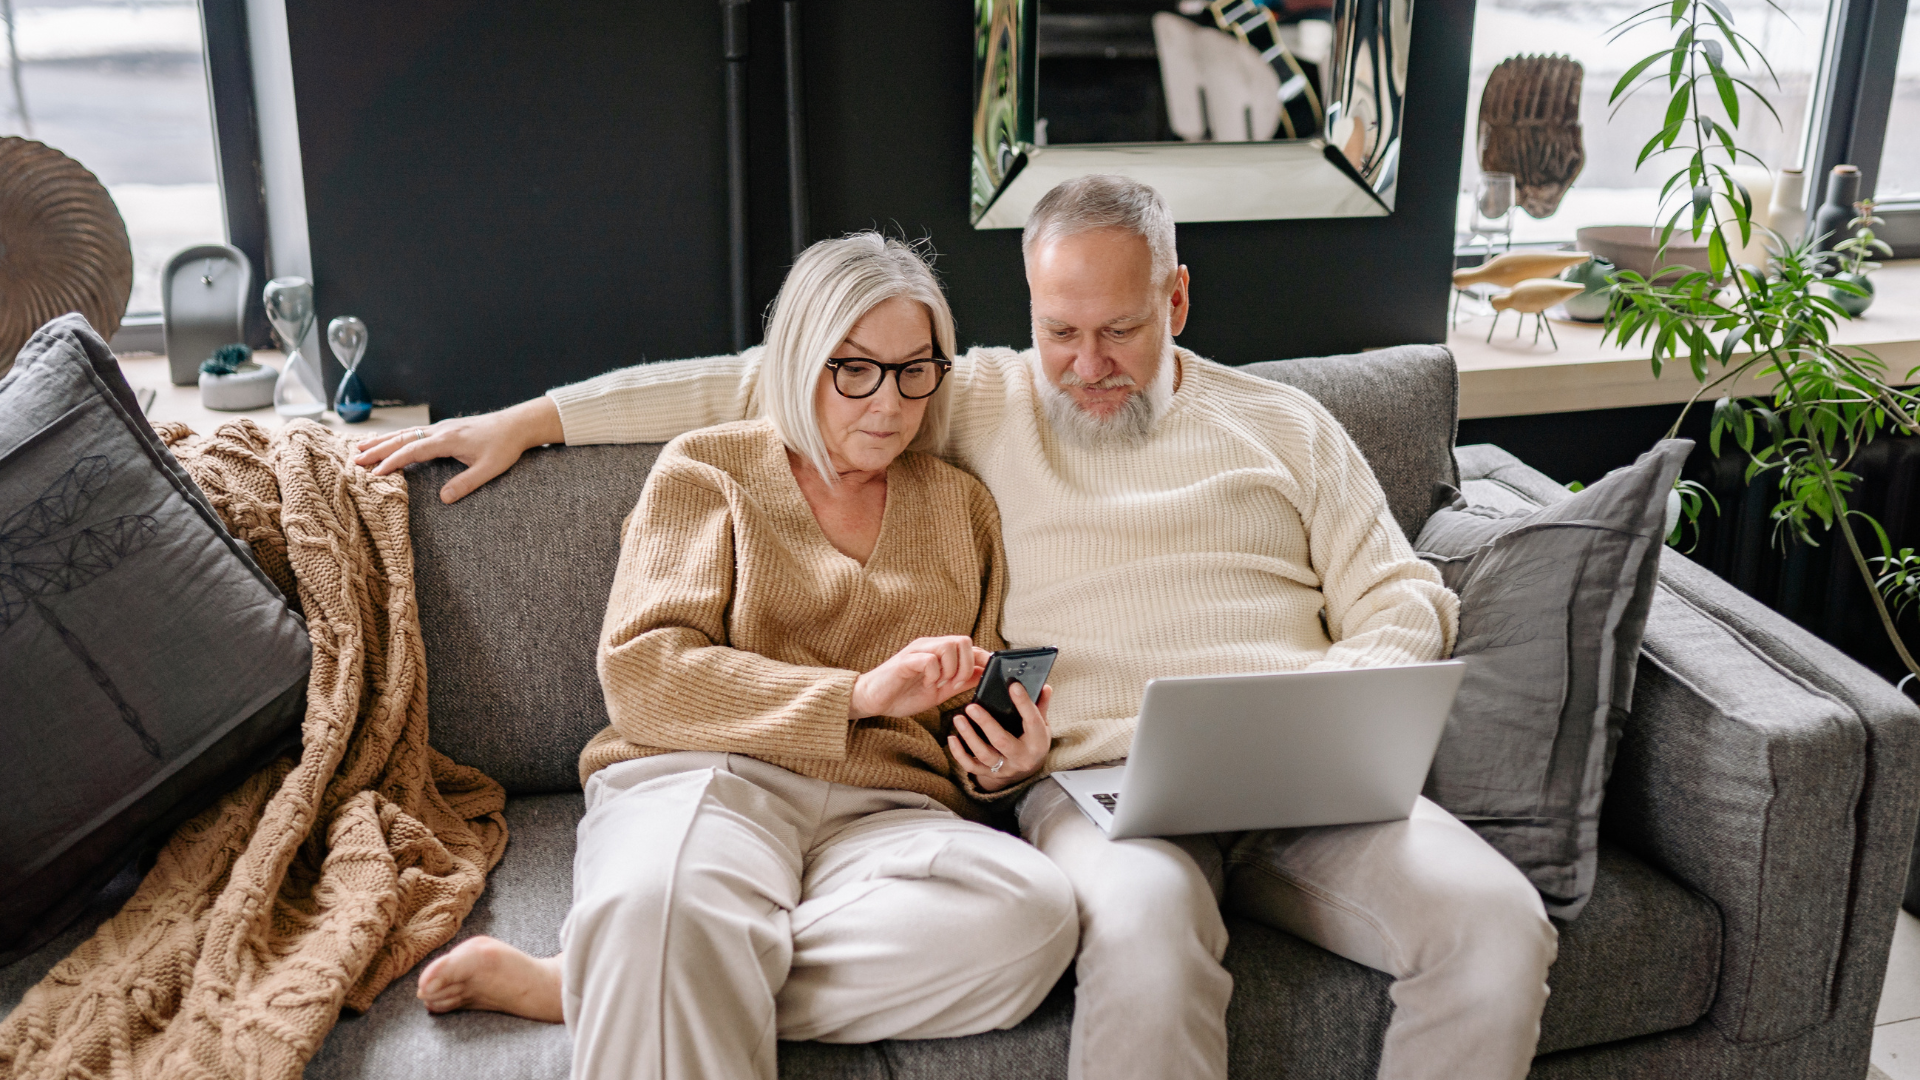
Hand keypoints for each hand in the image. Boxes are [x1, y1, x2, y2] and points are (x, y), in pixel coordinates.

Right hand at [353, 397, 563, 503]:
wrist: (516, 425)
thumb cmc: (504, 447)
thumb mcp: (489, 469)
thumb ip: (466, 484)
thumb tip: (443, 499)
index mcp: (447, 440)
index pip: (412, 451)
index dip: (392, 462)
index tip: (375, 474)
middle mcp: (439, 431)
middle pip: (401, 439)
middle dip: (377, 450)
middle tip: (354, 461)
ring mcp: (440, 428)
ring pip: (405, 433)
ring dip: (382, 441)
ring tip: (360, 449)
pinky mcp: (444, 429)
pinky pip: (414, 432)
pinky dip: (397, 437)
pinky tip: (389, 442)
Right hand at [851, 637, 989, 719]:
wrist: (873, 700)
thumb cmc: (903, 694)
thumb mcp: (940, 691)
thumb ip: (961, 682)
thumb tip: (984, 675)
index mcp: (939, 652)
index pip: (970, 646)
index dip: (983, 659)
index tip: (988, 675)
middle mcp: (930, 646)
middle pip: (964, 641)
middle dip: (966, 667)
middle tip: (954, 684)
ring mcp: (917, 651)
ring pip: (949, 646)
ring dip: (950, 670)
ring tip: (939, 685)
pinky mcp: (905, 661)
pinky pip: (930, 659)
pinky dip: (934, 675)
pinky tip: (926, 685)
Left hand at [950, 682, 1051, 792]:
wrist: (1027, 771)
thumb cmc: (1033, 741)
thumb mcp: (1041, 726)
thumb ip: (1040, 707)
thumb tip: (1045, 686)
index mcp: (1038, 743)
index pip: (1032, 721)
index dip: (1023, 703)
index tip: (1013, 685)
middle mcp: (1022, 758)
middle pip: (1002, 741)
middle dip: (986, 723)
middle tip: (971, 707)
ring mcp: (1005, 768)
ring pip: (984, 754)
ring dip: (969, 736)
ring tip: (958, 718)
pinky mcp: (990, 774)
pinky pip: (971, 766)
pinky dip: (959, 754)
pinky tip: (952, 738)